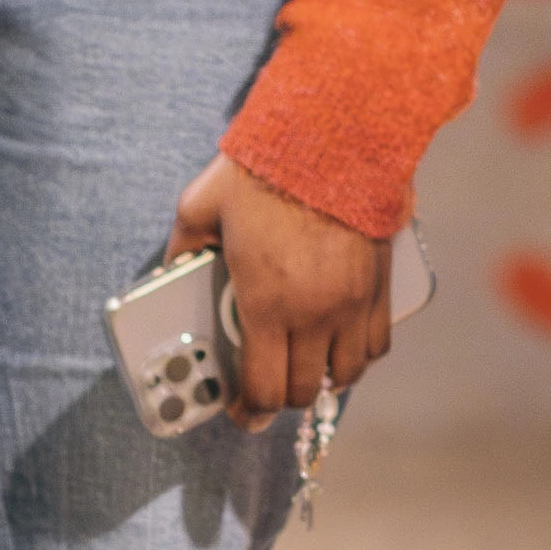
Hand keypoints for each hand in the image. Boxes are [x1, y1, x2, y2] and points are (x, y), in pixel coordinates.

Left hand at [171, 154, 394, 416]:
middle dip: (279, 397)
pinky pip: (376, 346)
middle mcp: (313, 315)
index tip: (240, 411)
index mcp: (266, 305)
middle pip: (301, 391)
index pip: (262, 388)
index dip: (248, 411)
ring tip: (306, 366)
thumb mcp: (202, 206)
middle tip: (267, 387)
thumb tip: (170, 270)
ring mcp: (352, 305)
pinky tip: (341, 343)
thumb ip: (183, 246)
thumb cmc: (264, 171)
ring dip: (321, 380)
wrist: (333, 138)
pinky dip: (358, 355)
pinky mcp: (380, 288)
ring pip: (344, 376)